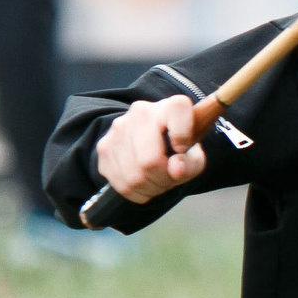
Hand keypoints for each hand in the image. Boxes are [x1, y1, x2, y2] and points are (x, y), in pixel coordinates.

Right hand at [93, 96, 207, 203]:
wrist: (150, 144)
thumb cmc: (178, 150)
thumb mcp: (194, 156)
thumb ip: (191, 163)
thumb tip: (175, 169)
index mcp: (170, 106)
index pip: (178, 110)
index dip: (183, 135)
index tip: (182, 149)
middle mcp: (141, 112)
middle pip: (150, 160)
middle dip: (163, 178)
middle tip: (170, 177)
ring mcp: (118, 129)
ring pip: (134, 177)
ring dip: (150, 187)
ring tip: (158, 180)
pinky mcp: (103, 147)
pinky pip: (121, 183)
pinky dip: (137, 191)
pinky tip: (144, 183)